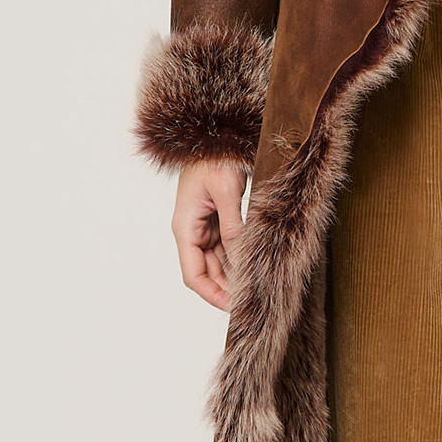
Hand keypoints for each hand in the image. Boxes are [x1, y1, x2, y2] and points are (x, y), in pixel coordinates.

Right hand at [172, 162, 245, 310]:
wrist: (213, 134)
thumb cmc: (214, 157)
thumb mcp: (227, 190)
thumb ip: (234, 224)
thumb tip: (241, 257)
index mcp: (185, 228)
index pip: (194, 275)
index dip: (212, 294)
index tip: (233, 308)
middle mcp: (192, 231)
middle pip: (207, 272)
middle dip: (227, 289)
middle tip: (252, 303)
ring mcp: (205, 225)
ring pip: (218, 261)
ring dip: (234, 275)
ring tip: (256, 289)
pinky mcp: (218, 218)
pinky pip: (227, 245)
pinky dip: (239, 258)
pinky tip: (254, 267)